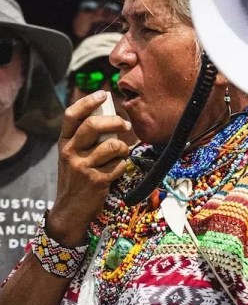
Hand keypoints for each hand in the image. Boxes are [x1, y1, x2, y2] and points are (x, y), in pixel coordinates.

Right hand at [50, 91, 131, 245]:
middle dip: (115, 121)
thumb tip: (112, 117)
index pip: (71, 115)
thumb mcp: (74, 155)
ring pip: (112, 146)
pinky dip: (123, 166)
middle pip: (93, 125)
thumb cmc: (78, 177)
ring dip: (124, 148)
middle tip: (126, 124)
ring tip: (122, 153)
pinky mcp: (96, 180)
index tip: (104, 94)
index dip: (88, 102)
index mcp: (64, 142)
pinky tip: (117, 171)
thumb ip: (87, 138)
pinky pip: (119, 165)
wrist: (70, 210)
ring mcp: (82, 166)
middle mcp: (69, 151)